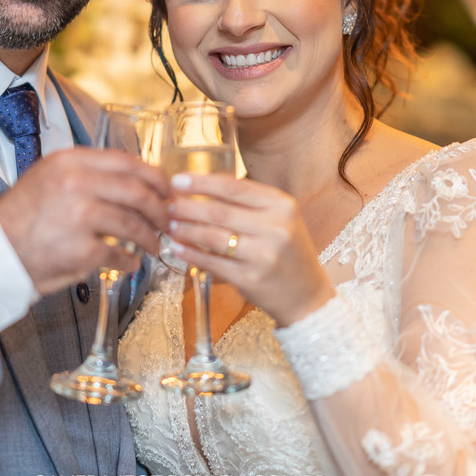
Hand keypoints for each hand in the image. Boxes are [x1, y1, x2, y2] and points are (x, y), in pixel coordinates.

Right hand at [0, 147, 169, 295]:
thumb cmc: (22, 216)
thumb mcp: (49, 176)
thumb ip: (86, 172)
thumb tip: (130, 179)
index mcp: (71, 162)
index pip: (128, 162)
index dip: (155, 176)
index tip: (167, 188)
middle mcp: (77, 184)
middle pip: (138, 192)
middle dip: (160, 208)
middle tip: (168, 219)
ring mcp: (80, 217)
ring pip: (133, 224)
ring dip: (150, 237)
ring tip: (154, 244)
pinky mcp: (82, 250)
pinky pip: (119, 254)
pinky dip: (130, 261)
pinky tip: (131, 263)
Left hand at [166, 173, 334, 326]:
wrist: (307, 296)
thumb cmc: (288, 252)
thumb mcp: (280, 219)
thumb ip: (249, 203)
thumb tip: (203, 188)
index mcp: (282, 205)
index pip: (234, 187)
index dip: (202, 182)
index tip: (178, 180)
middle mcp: (275, 228)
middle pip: (220, 212)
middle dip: (188, 207)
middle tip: (168, 204)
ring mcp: (263, 255)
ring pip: (213, 237)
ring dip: (187, 230)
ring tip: (171, 224)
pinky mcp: (251, 279)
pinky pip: (213, 263)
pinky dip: (192, 254)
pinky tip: (179, 248)